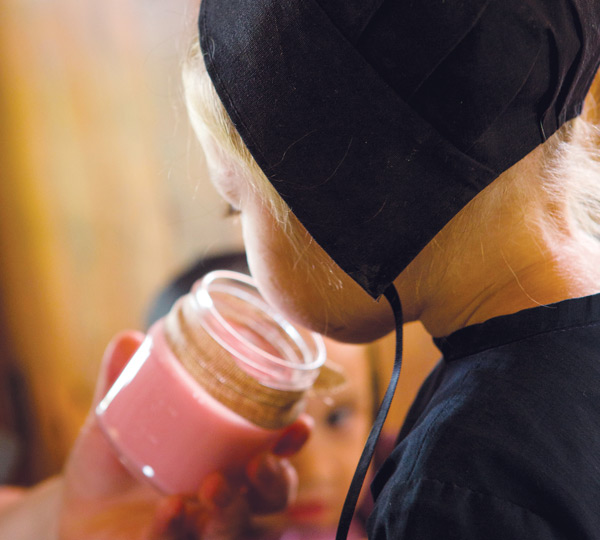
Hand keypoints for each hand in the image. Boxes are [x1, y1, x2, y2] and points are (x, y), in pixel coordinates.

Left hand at [58, 331, 311, 539]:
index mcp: (224, 458)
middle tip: (257, 462)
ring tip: (214, 486)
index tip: (299, 424)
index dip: (292, 441)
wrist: (73, 511)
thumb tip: (128, 339)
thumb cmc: (111, 460)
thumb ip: (120, 383)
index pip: (273, 452)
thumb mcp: (114, 420)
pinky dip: (178, 531)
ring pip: (239, 529)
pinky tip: (170, 512)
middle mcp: (223, 497)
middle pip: (271, 498)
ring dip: (234, 510)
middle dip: (275, 481)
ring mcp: (200, 529)